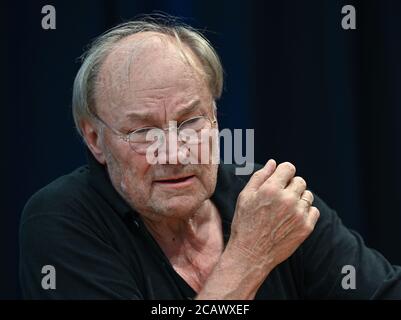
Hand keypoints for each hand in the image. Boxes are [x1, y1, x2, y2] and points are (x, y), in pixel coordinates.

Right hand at [227, 160, 319, 274]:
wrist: (251, 253)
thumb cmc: (245, 223)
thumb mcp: (245, 196)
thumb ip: (260, 176)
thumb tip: (273, 162)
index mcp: (271, 189)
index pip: (289, 167)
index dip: (283, 173)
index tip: (279, 181)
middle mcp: (287, 199)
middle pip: (300, 180)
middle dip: (290, 186)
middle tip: (279, 198)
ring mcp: (298, 214)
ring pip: (307, 195)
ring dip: (299, 199)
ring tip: (285, 209)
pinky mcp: (306, 227)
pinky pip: (314, 210)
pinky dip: (305, 212)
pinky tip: (292, 218)